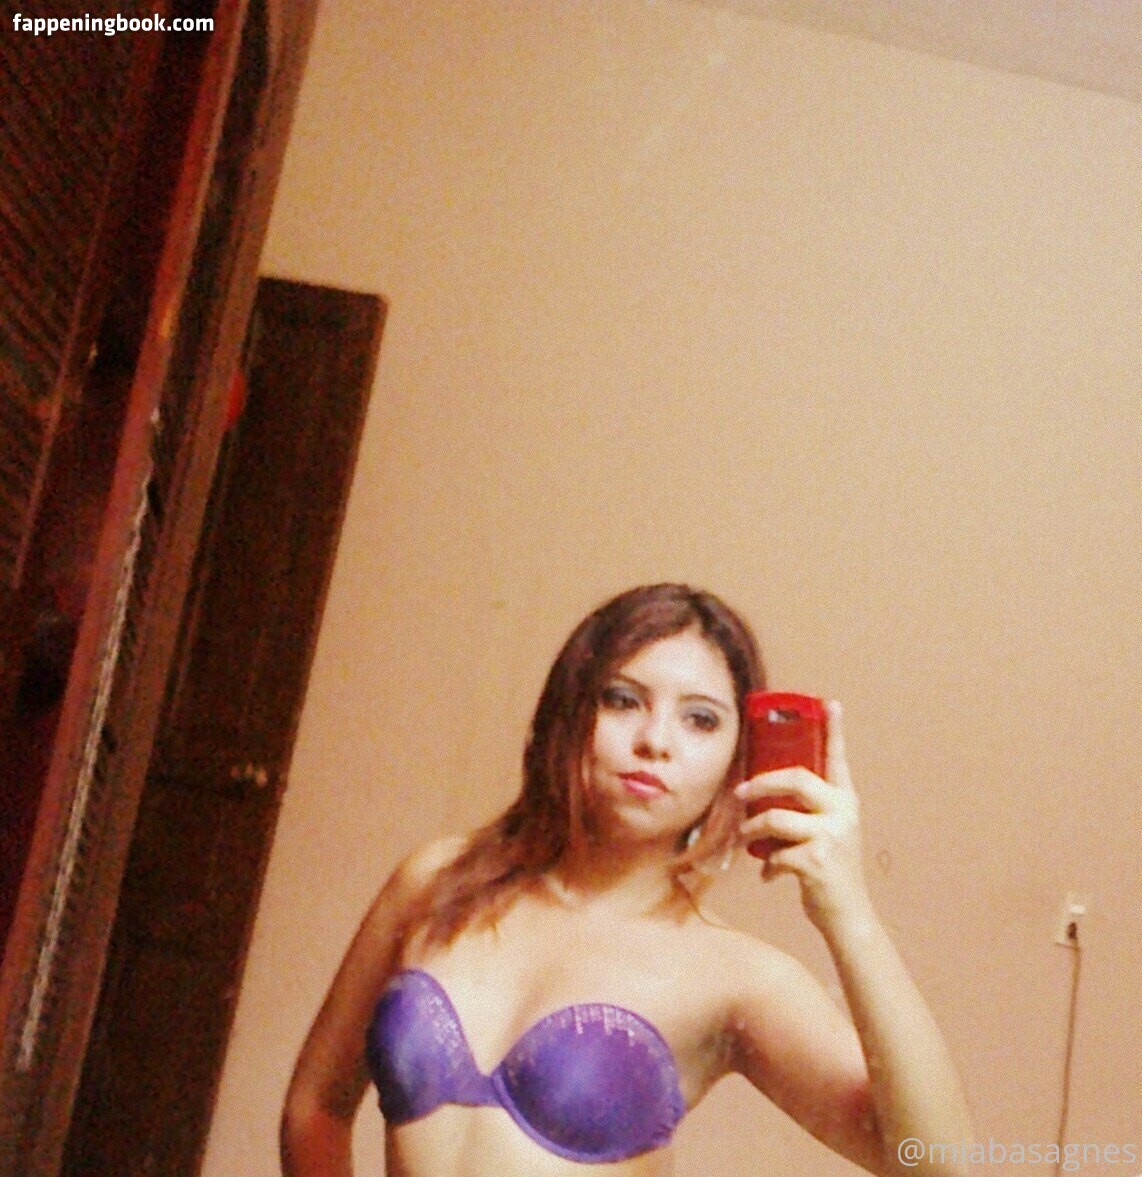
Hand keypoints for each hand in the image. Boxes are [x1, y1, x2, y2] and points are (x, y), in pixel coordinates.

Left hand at [734, 701, 872, 932]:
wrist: (847, 915)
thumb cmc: (829, 871)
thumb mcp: (828, 834)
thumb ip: (808, 812)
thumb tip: (763, 797)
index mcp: (846, 801)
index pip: (839, 759)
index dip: (834, 730)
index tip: (829, 703)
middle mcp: (844, 813)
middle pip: (796, 780)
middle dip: (761, 784)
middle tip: (739, 792)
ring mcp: (832, 837)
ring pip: (776, 819)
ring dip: (752, 830)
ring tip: (744, 839)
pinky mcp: (817, 861)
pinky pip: (776, 853)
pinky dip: (766, 866)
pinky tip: (768, 875)